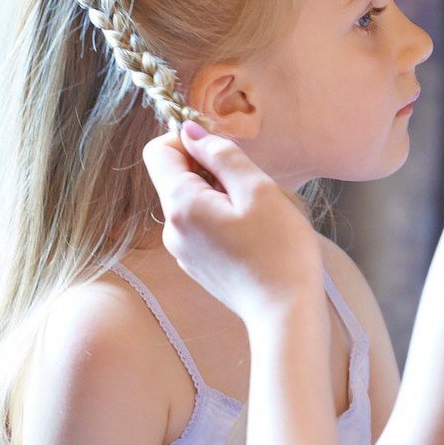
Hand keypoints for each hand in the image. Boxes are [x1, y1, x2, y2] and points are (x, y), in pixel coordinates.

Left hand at [142, 122, 324, 324]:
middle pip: (177, 177)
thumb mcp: (258, 189)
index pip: (159, 150)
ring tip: (258, 215)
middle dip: (212, 170)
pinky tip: (253, 236)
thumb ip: (222, 155)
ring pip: (193, 201)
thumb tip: (192, 132)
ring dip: (221, 195)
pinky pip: (202, 226)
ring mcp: (182, 250)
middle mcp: (171, 228)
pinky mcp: (197, 265)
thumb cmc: (279, 249)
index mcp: (181, 204)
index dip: (188, 139)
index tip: (224, 149)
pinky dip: (223, 219)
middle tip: (252, 187)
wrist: (285, 312)